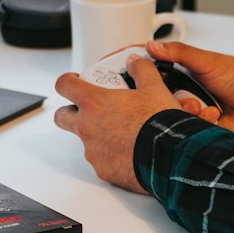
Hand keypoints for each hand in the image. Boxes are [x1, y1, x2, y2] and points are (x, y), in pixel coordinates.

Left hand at [54, 54, 188, 191]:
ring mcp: (93, 151)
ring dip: (97, 134)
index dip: (67, 81)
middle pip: (62, 116)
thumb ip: (141, 70)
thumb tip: (135, 62)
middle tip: (91, 109)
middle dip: (71, 111)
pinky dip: (111, 155)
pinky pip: (101, 160)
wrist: (172, 156)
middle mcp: (87, 128)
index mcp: (94, 103)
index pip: (64, 85)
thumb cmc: (160, 123)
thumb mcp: (154, 88)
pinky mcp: (103, 170)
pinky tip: (130, 151)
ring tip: (123, 132)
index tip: (74, 81)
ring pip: (85, 140)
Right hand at [146, 41, 233, 135]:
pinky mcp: (202, 130)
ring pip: (174, 118)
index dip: (148, 82)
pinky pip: (189, 133)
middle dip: (171, 101)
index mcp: (183, 76)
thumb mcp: (207, 61)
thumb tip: (153, 45)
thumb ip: (179, 53)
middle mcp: (185, 95)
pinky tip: (214, 117)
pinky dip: (201, 125)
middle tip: (186, 98)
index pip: (156, 79)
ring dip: (189, 113)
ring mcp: (193, 113)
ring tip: (204, 107)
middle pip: (161, 102)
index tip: (143, 81)